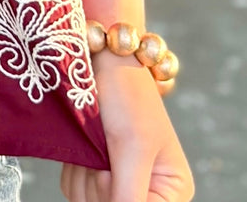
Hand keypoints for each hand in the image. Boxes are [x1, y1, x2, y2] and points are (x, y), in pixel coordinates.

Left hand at [60, 50, 193, 200]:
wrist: (102, 59)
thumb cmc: (126, 95)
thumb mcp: (131, 148)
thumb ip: (129, 199)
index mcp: (173, 192)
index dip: (116, 197)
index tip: (112, 167)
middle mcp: (150, 194)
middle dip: (98, 183)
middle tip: (105, 146)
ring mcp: (120, 186)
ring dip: (83, 173)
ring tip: (97, 140)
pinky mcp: (95, 176)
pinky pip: (74, 190)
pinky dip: (73, 168)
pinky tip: (85, 143)